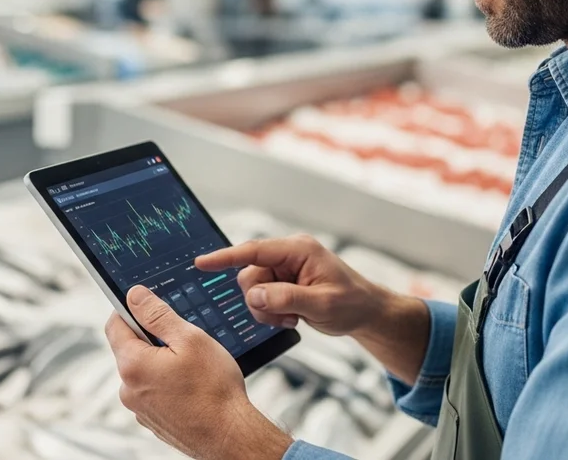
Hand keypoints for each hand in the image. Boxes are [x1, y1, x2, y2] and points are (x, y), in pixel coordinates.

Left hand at [105, 286, 292, 459]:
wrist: (229, 436)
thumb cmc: (214, 390)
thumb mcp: (189, 338)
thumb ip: (157, 314)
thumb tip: (135, 296)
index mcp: (132, 365)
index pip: (115, 324)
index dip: (131, 309)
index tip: (150, 306)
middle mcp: (128, 389)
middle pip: (130, 347)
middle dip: (153, 338)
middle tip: (184, 340)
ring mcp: (139, 408)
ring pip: (144, 370)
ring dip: (162, 362)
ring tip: (192, 368)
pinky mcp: (152, 419)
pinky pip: (153, 390)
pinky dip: (167, 383)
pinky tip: (191, 386)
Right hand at [194, 235, 385, 335]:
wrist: (365, 313)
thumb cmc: (351, 303)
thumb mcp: (321, 304)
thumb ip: (286, 298)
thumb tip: (255, 296)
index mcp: (299, 250)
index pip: (255, 251)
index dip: (226, 257)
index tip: (202, 263)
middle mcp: (288, 255)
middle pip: (249, 275)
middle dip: (260, 301)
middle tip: (285, 317)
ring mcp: (284, 269)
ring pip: (252, 290)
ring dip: (266, 310)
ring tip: (292, 318)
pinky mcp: (282, 283)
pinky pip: (260, 298)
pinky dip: (271, 313)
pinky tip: (291, 317)